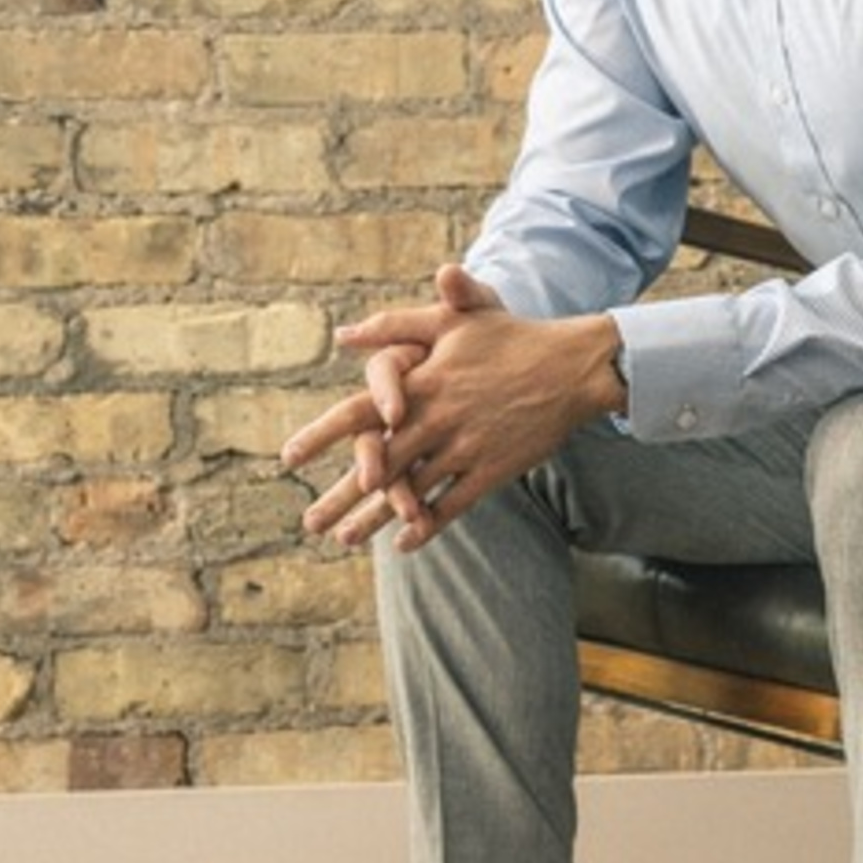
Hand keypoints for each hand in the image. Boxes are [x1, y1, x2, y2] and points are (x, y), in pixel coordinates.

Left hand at [284, 266, 622, 550]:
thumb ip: (400, 322)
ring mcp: (465, 450)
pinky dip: (427, 525)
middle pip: (377, 465)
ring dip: (375, 519)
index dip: (321, 436)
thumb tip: (346, 332)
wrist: (575, 366)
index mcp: (423, 384)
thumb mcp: (457, 319)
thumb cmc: (512, 337)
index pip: (358, 413)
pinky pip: (452, 505)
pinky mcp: (493, 470)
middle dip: (339, 496)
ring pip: (410, 491)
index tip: (287, 458)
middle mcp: (437, 421)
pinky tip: (405, 544)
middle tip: (308, 523)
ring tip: (344, 539)